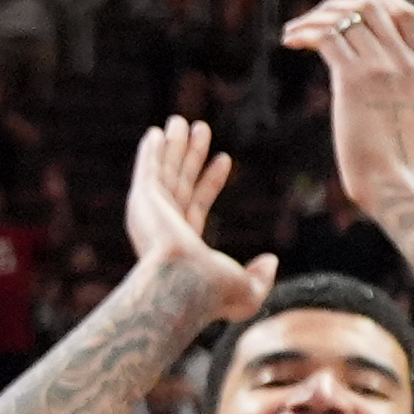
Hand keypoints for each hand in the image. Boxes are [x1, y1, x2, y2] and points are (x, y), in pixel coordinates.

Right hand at [125, 116, 276, 329]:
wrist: (184, 285)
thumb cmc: (214, 293)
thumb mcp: (247, 293)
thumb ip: (260, 277)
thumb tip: (271, 261)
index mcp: (184, 246)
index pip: (198, 204)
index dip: (211, 180)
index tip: (225, 158)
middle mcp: (164, 227)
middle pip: (180, 181)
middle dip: (189, 154)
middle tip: (200, 128)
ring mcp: (151, 214)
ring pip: (164, 171)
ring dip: (173, 146)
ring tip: (181, 121)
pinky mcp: (143, 201)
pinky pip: (148, 170)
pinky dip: (150, 152)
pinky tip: (156, 134)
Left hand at [283, 0, 413, 222]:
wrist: (394, 186)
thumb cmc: (407, 175)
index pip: (405, 13)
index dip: (376, 3)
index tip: (348, 14)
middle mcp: (401, 62)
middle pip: (370, 4)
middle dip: (336, 6)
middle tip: (312, 22)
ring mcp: (380, 68)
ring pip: (343, 18)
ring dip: (312, 19)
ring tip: (291, 31)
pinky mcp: (353, 80)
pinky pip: (326, 37)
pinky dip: (304, 33)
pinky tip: (288, 41)